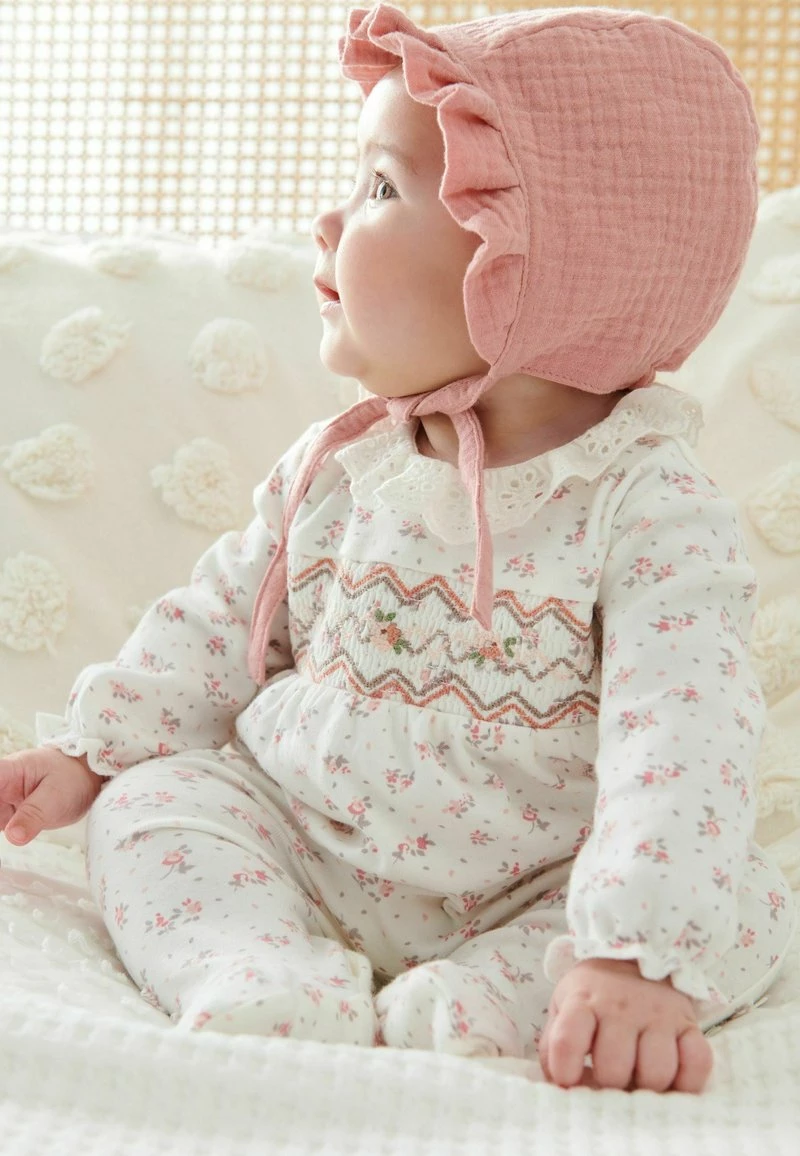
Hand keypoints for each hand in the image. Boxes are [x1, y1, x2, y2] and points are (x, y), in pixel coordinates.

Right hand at [0, 747, 104, 844]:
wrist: (87, 779)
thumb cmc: (73, 778)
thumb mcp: (56, 796)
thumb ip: (33, 815)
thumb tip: (13, 837)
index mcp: (9, 771)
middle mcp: (0, 785)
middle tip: (5, 824)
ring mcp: (2, 800)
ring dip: (1, 825)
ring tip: (18, 829)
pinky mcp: (9, 815)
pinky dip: (7, 832)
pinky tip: (14, 835)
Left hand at [538, 957, 713, 1092]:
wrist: (638, 951)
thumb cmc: (595, 993)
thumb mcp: (564, 1007)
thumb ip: (553, 1046)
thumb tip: (558, 1088)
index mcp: (583, 1002)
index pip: (567, 1042)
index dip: (565, 1072)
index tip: (569, 1081)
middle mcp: (620, 1007)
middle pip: (614, 1069)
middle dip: (610, 1085)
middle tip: (610, 1080)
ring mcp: (658, 1015)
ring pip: (656, 1074)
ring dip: (646, 1088)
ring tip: (639, 1079)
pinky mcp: (688, 1023)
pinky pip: (697, 1064)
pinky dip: (687, 1083)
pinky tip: (672, 1080)